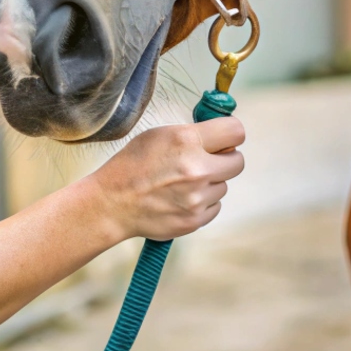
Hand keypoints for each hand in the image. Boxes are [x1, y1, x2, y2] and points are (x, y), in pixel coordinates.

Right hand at [87, 117, 245, 241]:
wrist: (112, 204)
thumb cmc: (133, 165)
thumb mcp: (159, 135)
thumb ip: (192, 134)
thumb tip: (222, 139)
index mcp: (186, 141)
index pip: (236, 131)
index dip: (231, 134)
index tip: (224, 139)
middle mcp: (196, 169)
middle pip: (238, 161)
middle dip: (226, 160)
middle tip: (208, 161)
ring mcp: (197, 198)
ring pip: (223, 185)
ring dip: (210, 183)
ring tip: (181, 183)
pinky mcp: (195, 219)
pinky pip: (215, 206)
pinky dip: (203, 203)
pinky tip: (180, 198)